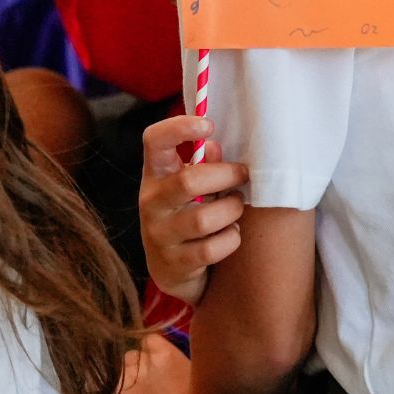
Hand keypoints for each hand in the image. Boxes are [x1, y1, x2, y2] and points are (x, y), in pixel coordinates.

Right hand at [138, 116, 246, 306]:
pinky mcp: (173, 263)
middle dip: (226, 176)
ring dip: (231, 210)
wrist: (171, 269)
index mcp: (155, 174)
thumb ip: (203, 164)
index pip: (154, 140)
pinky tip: (231, 233)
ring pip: (204, 219)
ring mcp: (159, 235)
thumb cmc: (187, 212)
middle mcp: (151, 202)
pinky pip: (211, 249)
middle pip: (188, 180)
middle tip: (243, 176)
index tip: (208, 125)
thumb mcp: (190, 186)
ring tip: (236, 206)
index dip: (179, 127)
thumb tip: (214, 147)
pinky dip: (230, 239)